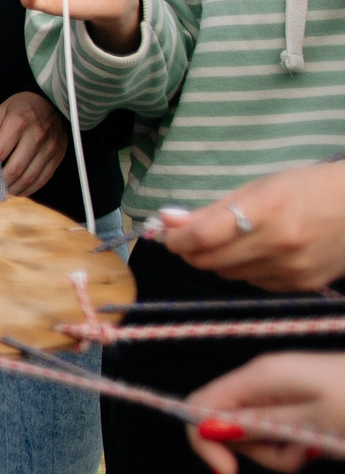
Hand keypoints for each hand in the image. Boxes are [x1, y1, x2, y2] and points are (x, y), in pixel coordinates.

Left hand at [0, 91, 66, 194]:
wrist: (53, 101)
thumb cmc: (21, 107)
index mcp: (18, 123)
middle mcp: (36, 136)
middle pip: (14, 169)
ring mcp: (50, 148)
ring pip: (29, 178)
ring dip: (10, 191)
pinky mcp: (58, 156)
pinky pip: (42, 179)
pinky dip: (27, 190)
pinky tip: (14, 192)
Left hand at [159, 162, 344, 289]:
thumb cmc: (307, 189)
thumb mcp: (259, 187)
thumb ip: (210, 210)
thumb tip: (166, 220)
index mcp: (266, 209)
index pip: (202, 237)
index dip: (176, 239)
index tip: (169, 234)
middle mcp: (278, 243)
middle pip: (208, 262)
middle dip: (192, 251)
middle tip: (194, 238)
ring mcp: (290, 268)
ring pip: (228, 275)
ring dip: (219, 261)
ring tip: (235, 241)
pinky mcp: (300, 285)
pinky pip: (253, 283)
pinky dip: (246, 270)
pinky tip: (260, 253)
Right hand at [187, 353, 344, 473]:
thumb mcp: (311, 423)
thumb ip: (257, 425)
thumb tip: (207, 429)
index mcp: (260, 376)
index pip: (199, 407)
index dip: (206, 444)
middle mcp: (261, 378)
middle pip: (225, 423)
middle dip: (255, 452)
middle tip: (298, 458)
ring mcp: (278, 387)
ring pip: (251, 430)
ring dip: (278, 451)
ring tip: (315, 448)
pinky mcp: (294, 398)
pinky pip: (274, 427)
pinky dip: (291, 444)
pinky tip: (318, 442)